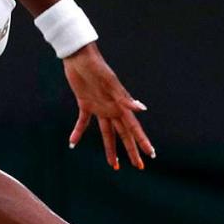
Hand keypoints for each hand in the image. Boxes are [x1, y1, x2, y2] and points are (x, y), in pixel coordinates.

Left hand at [62, 44, 155, 169]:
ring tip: (113, 166)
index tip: (150, 155)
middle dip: (131, 151)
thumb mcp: (111, 83)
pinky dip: (78, 132)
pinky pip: (83, 122)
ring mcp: (99, 107)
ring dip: (110, 149)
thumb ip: (125, 98)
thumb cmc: (97, 67)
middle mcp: (112, 109)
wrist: (79, 56)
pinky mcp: (85, 103)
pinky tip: (72, 144)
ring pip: (107, 133)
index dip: (142, 142)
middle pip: (124, 134)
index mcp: (120, 105)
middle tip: (139, 167)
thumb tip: (142, 109)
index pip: (134, 128)